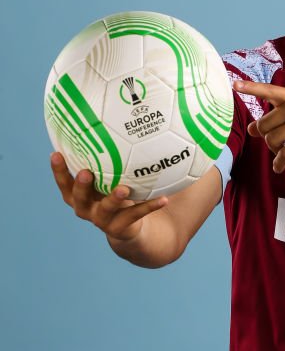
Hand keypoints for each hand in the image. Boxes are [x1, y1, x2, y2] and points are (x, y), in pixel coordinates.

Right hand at [50, 152, 167, 242]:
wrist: (129, 226)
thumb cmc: (115, 192)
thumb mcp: (108, 177)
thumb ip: (107, 159)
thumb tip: (118, 122)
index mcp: (79, 194)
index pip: (64, 182)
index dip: (58, 170)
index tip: (56, 154)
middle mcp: (86, 208)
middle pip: (78, 198)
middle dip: (81, 186)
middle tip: (85, 173)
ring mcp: (102, 220)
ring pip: (105, 209)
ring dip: (113, 198)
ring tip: (123, 188)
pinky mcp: (120, 228)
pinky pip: (135, 215)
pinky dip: (149, 206)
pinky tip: (163, 198)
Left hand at [235, 79, 284, 172]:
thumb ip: (282, 115)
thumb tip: (253, 129)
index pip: (268, 91)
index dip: (250, 88)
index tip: (234, 85)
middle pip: (264, 124)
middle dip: (265, 136)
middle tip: (275, 143)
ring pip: (272, 140)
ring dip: (274, 150)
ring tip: (282, 153)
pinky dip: (279, 163)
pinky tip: (279, 167)